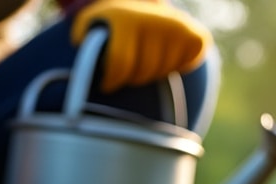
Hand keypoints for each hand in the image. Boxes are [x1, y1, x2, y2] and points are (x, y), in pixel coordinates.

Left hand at [71, 0, 210, 91]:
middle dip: (131, 77)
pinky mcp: (195, 37)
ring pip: (162, 73)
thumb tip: (79, 42)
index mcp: (127, 19)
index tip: (106, 84)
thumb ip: (82, 32)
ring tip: (145, 58)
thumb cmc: (116, 20)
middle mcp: (155, 20)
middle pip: (142, 73)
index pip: (120, 65)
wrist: (145, 3)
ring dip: (152, 73)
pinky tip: (166, 54)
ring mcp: (178, 28)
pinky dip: (176, 66)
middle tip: (128, 68)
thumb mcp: (93, 20)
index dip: (111, 80)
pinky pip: (185, 67)